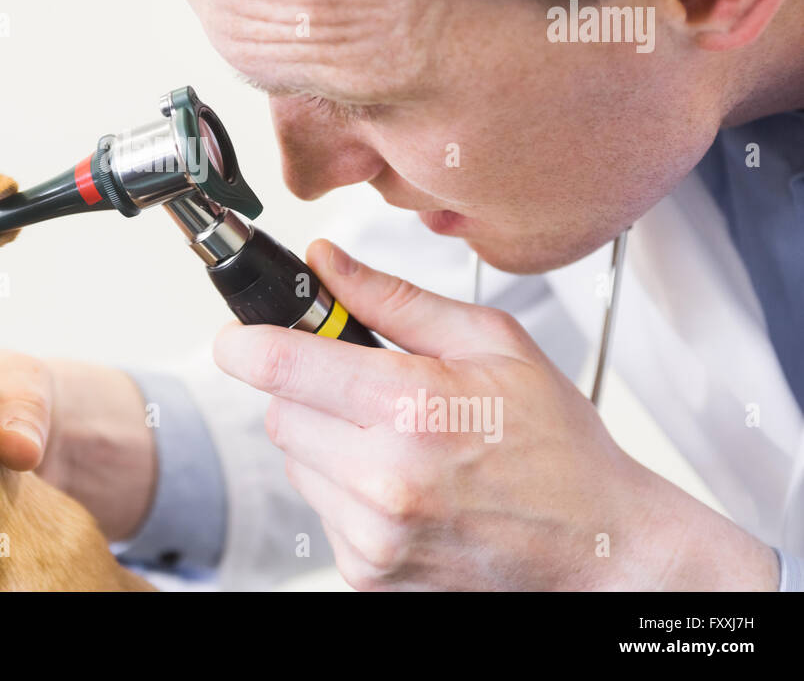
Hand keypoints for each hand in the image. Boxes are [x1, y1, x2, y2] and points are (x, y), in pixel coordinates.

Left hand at [213, 239, 779, 589]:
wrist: (598, 548)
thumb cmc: (556, 445)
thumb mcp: (489, 344)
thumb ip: (393, 299)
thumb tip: (326, 261)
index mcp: (410, 408)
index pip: (281, 366)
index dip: (245, 342)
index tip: (237, 335)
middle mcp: (383, 479)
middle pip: (279, 414)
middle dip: (308, 393)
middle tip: (366, 390)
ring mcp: (373, 535)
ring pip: (297, 462)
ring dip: (327, 444)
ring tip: (399, 443)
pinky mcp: (369, 574)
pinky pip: (320, 510)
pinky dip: (346, 492)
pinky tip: (404, 486)